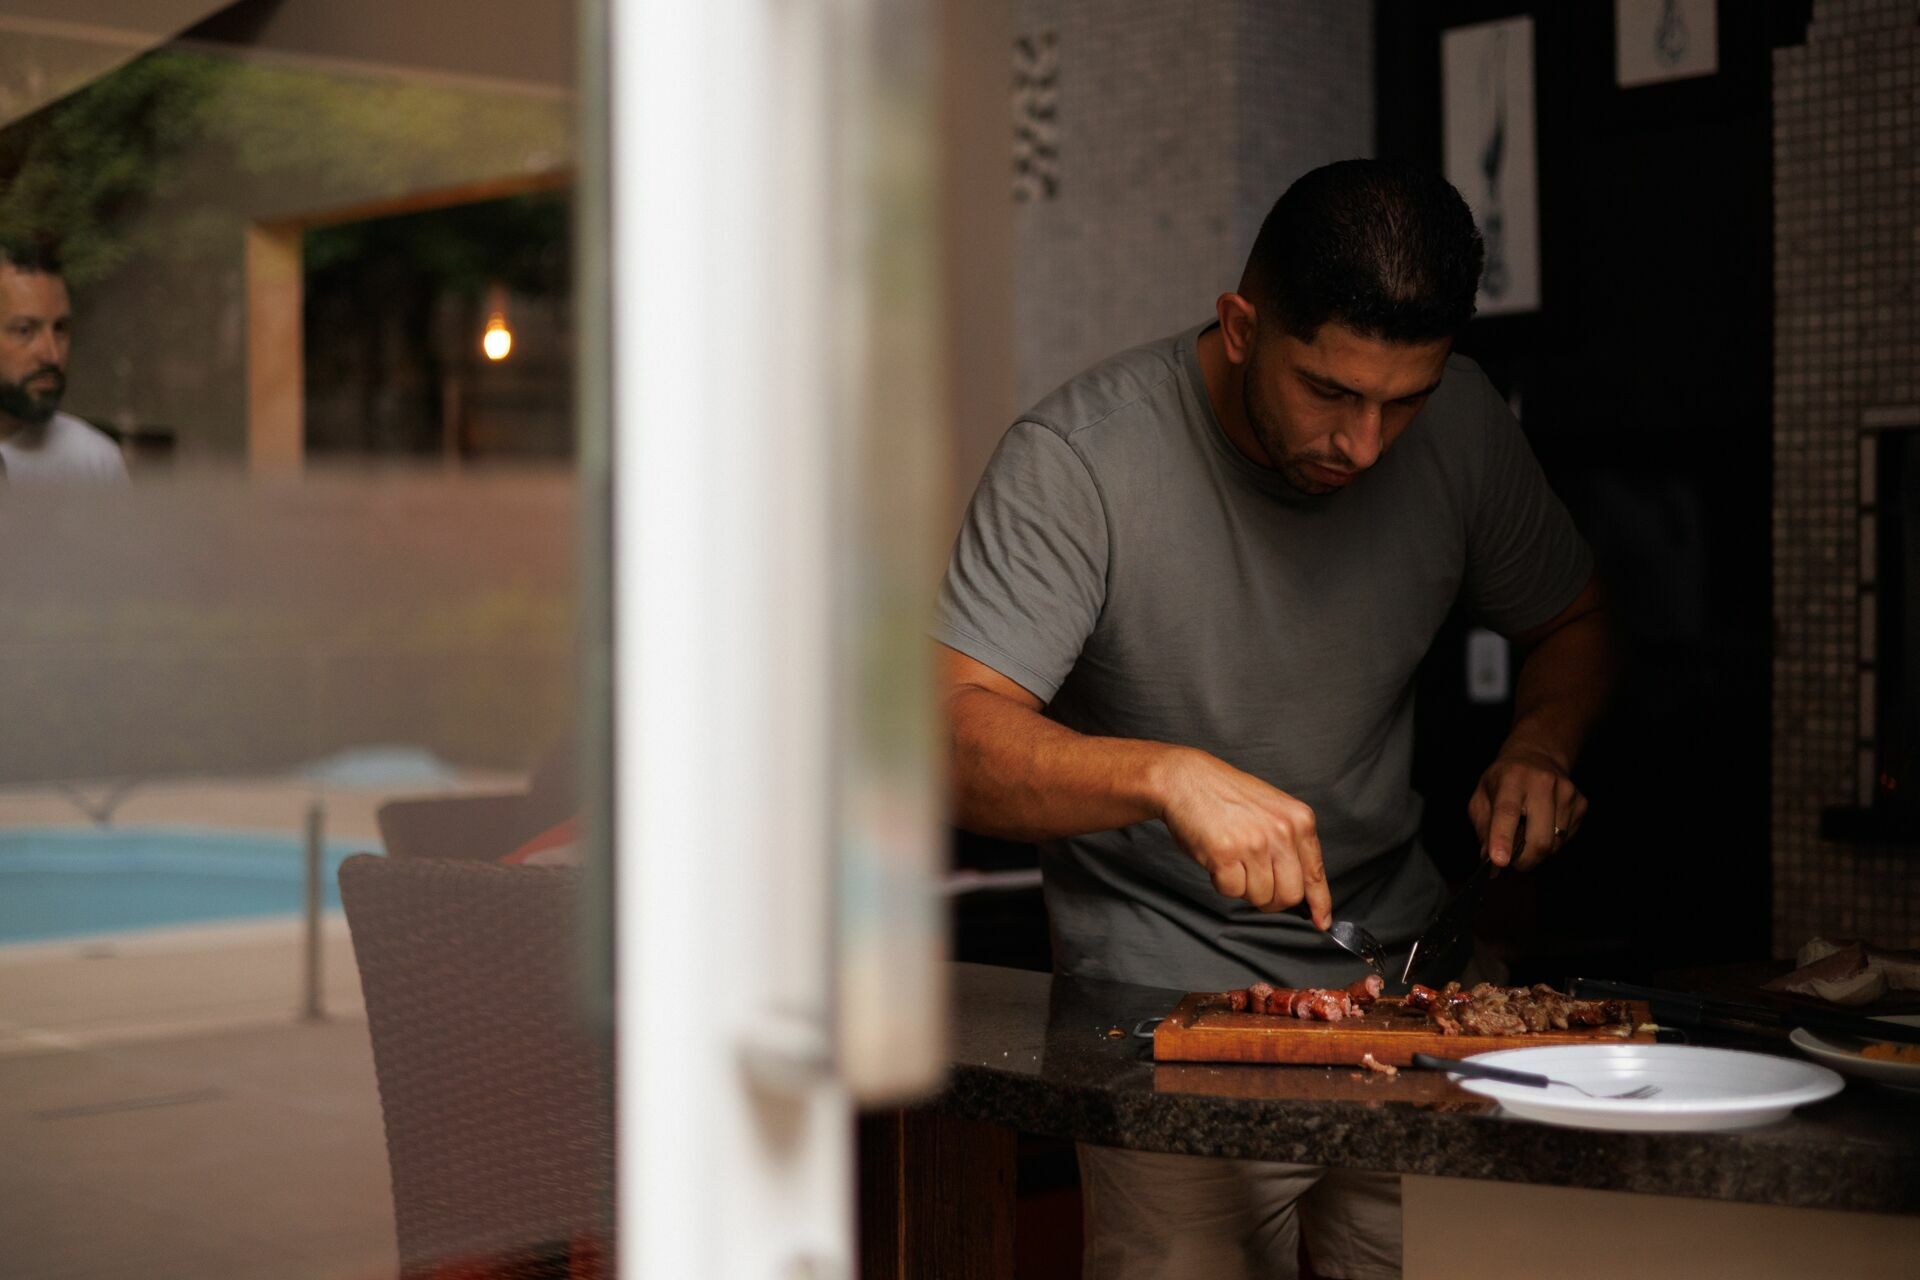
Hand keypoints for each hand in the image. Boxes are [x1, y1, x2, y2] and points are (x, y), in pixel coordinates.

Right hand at [1155, 748, 1331, 927]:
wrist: (1186, 780)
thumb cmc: (1226, 796)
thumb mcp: (1273, 810)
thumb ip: (1290, 844)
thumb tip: (1302, 887)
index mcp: (1299, 820)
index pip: (1315, 873)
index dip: (1319, 903)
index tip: (1322, 921)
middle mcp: (1282, 832)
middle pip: (1290, 895)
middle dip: (1272, 899)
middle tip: (1256, 885)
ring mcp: (1254, 844)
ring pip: (1260, 897)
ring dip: (1244, 888)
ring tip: (1233, 862)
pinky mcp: (1226, 854)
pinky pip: (1232, 891)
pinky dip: (1222, 883)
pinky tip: (1218, 861)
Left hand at [1468, 743, 1586, 870]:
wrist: (1536, 757)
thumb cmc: (1504, 780)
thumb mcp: (1481, 797)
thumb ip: (1482, 827)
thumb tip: (1488, 858)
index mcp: (1511, 779)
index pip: (1507, 812)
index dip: (1502, 838)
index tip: (1499, 861)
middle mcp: (1542, 782)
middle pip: (1540, 838)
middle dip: (1525, 860)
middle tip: (1514, 862)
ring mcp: (1567, 793)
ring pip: (1555, 843)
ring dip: (1538, 850)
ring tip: (1527, 834)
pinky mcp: (1581, 803)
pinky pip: (1566, 839)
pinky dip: (1552, 842)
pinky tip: (1542, 825)